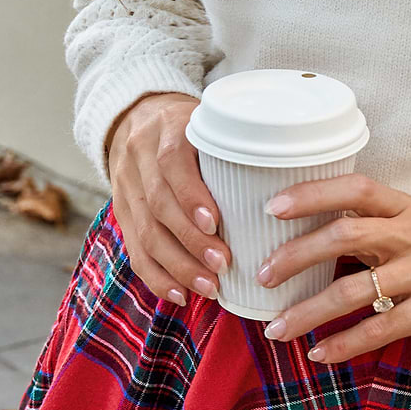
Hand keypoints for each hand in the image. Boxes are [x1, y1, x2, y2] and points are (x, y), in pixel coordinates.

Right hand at [105, 92, 231, 306]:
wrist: (136, 114)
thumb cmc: (192, 126)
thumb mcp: (211, 123)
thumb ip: (237, 149)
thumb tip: (289, 191)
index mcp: (166, 129)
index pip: (171, 163)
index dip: (191, 196)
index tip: (215, 224)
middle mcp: (139, 157)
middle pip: (158, 205)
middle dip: (191, 242)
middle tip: (223, 265)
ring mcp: (126, 187)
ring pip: (145, 233)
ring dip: (178, 266)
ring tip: (209, 287)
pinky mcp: (121, 211)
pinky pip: (134, 250)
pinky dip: (157, 277)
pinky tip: (180, 295)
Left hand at [256, 174, 410, 364]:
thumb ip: (371, 231)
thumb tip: (302, 240)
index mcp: (408, 208)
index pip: (356, 188)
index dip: (313, 194)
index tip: (271, 208)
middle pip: (346, 234)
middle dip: (296, 256)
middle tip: (262, 276)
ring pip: (355, 289)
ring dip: (309, 311)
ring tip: (277, 328)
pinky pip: (379, 328)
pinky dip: (344, 343)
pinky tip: (318, 354)